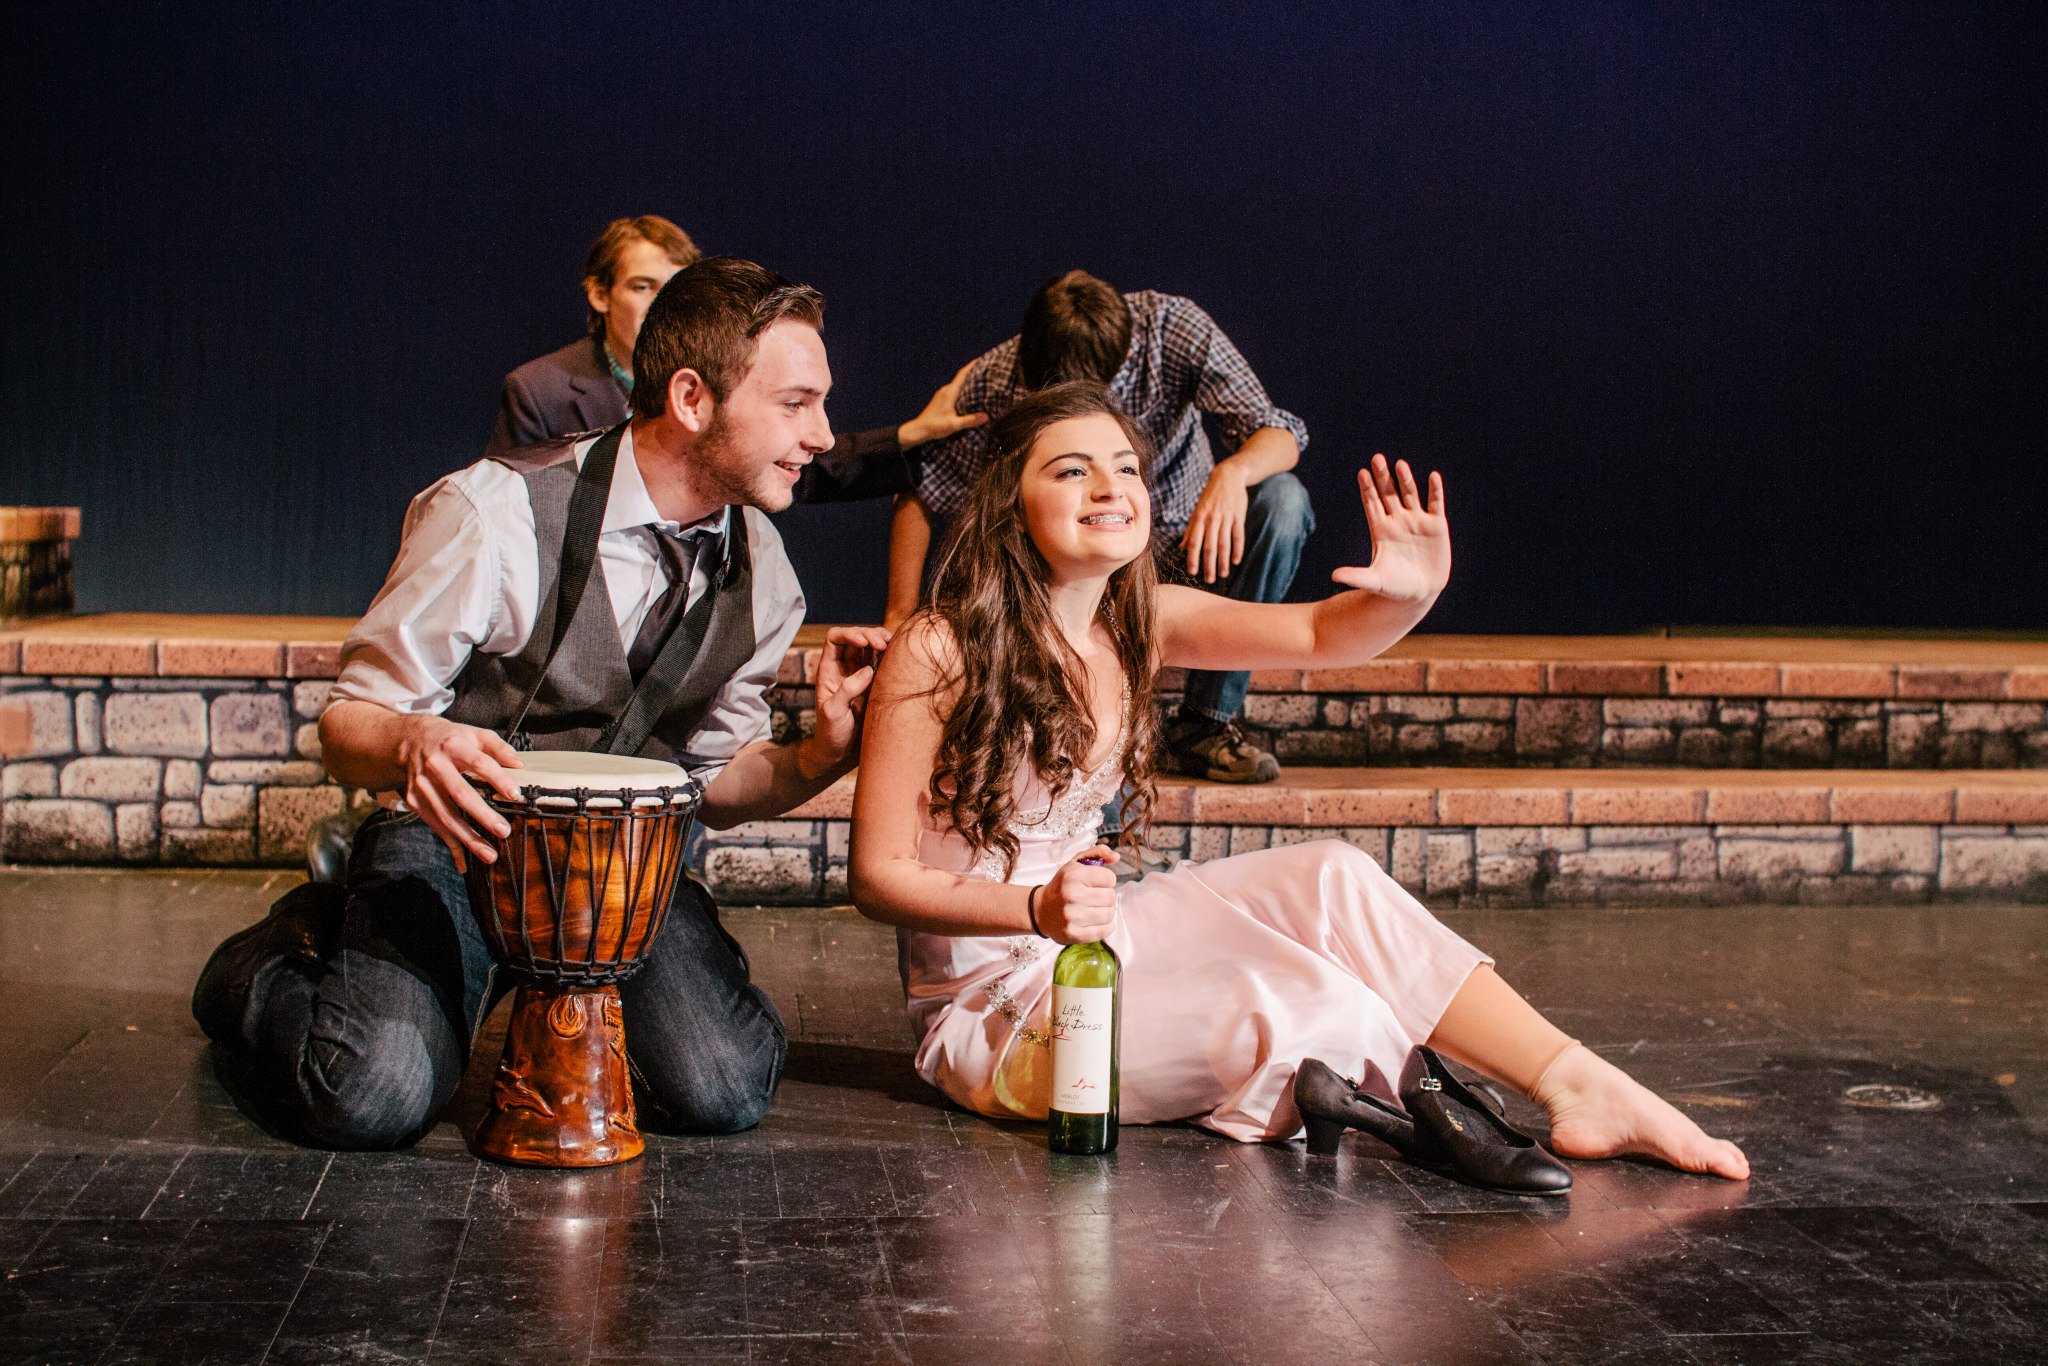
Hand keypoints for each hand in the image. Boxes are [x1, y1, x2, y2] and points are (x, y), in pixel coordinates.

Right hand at [392, 715, 524, 871]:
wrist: (408, 740)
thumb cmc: (451, 739)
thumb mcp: (474, 734)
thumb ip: (498, 747)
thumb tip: (519, 764)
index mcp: (454, 745)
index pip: (479, 763)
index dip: (498, 778)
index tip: (516, 795)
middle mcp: (435, 766)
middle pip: (460, 794)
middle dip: (482, 815)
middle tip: (504, 831)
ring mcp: (422, 786)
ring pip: (446, 816)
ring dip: (468, 838)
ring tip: (490, 854)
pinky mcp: (415, 801)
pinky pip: (435, 826)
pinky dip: (450, 845)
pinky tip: (464, 863)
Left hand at [799, 625, 892, 776]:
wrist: (840, 753)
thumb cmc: (830, 734)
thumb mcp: (833, 713)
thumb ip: (847, 690)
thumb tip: (868, 670)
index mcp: (829, 669)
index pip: (835, 638)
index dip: (850, 634)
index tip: (864, 643)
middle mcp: (845, 667)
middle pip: (856, 638)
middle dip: (870, 635)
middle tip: (884, 644)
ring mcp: (861, 675)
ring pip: (871, 647)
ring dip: (882, 641)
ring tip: (893, 644)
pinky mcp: (875, 684)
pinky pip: (883, 663)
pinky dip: (892, 656)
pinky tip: (900, 657)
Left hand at [897, 362, 990, 448]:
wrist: (918, 430)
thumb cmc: (934, 426)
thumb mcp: (954, 425)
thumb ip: (970, 420)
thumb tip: (986, 417)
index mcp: (950, 392)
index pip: (962, 374)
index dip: (972, 365)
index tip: (982, 359)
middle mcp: (946, 390)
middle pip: (961, 377)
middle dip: (973, 373)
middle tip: (987, 370)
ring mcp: (942, 394)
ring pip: (958, 384)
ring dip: (968, 381)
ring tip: (981, 382)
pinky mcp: (941, 399)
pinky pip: (955, 390)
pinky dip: (963, 389)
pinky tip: (969, 395)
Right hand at [1034, 844, 1118, 942]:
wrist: (1040, 910)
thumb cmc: (1062, 885)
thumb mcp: (1075, 864)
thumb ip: (1097, 853)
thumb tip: (1116, 857)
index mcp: (1073, 875)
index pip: (1110, 878)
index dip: (1106, 880)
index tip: (1097, 883)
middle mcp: (1072, 895)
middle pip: (1111, 897)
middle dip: (1107, 896)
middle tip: (1096, 897)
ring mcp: (1072, 916)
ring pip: (1109, 914)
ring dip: (1106, 911)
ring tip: (1094, 908)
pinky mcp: (1073, 933)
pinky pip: (1104, 931)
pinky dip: (1105, 927)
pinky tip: (1096, 921)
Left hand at [1180, 461, 1249, 583]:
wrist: (1228, 476)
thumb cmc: (1210, 497)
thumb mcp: (1197, 510)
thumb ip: (1191, 529)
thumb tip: (1182, 548)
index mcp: (1199, 518)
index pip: (1194, 541)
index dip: (1193, 557)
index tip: (1192, 572)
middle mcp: (1211, 519)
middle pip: (1209, 546)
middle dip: (1209, 565)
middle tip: (1209, 580)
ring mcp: (1226, 517)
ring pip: (1224, 543)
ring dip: (1223, 561)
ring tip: (1223, 574)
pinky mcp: (1238, 516)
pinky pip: (1238, 535)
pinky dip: (1237, 549)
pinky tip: (1236, 560)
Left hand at [1331, 453, 1450, 603]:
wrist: (1420, 594)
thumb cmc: (1394, 588)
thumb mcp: (1375, 582)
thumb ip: (1356, 576)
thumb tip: (1333, 576)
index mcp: (1381, 529)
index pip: (1372, 503)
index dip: (1367, 488)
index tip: (1362, 473)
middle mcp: (1398, 520)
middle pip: (1388, 493)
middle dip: (1383, 477)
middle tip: (1377, 458)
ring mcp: (1417, 521)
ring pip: (1410, 494)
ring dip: (1405, 480)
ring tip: (1399, 465)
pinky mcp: (1436, 526)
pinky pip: (1435, 503)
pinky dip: (1435, 491)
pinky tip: (1433, 477)